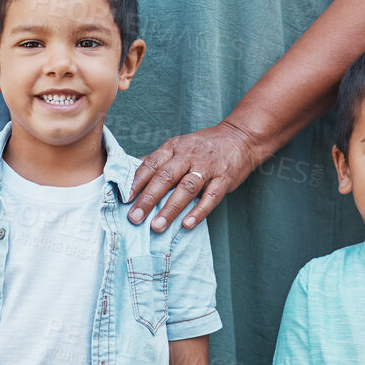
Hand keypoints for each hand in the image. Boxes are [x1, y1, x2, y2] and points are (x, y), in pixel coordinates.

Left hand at [128, 121, 259, 231]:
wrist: (241, 137)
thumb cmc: (204, 146)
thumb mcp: (179, 146)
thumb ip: (158, 160)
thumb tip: (130, 172)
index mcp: (174, 147)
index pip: (151, 164)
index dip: (136, 182)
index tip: (124, 199)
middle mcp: (189, 155)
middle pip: (165, 177)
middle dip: (148, 199)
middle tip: (134, 218)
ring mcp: (208, 167)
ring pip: (186, 188)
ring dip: (170, 209)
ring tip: (156, 226)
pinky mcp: (224, 179)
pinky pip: (211, 197)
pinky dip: (198, 211)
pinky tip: (186, 225)